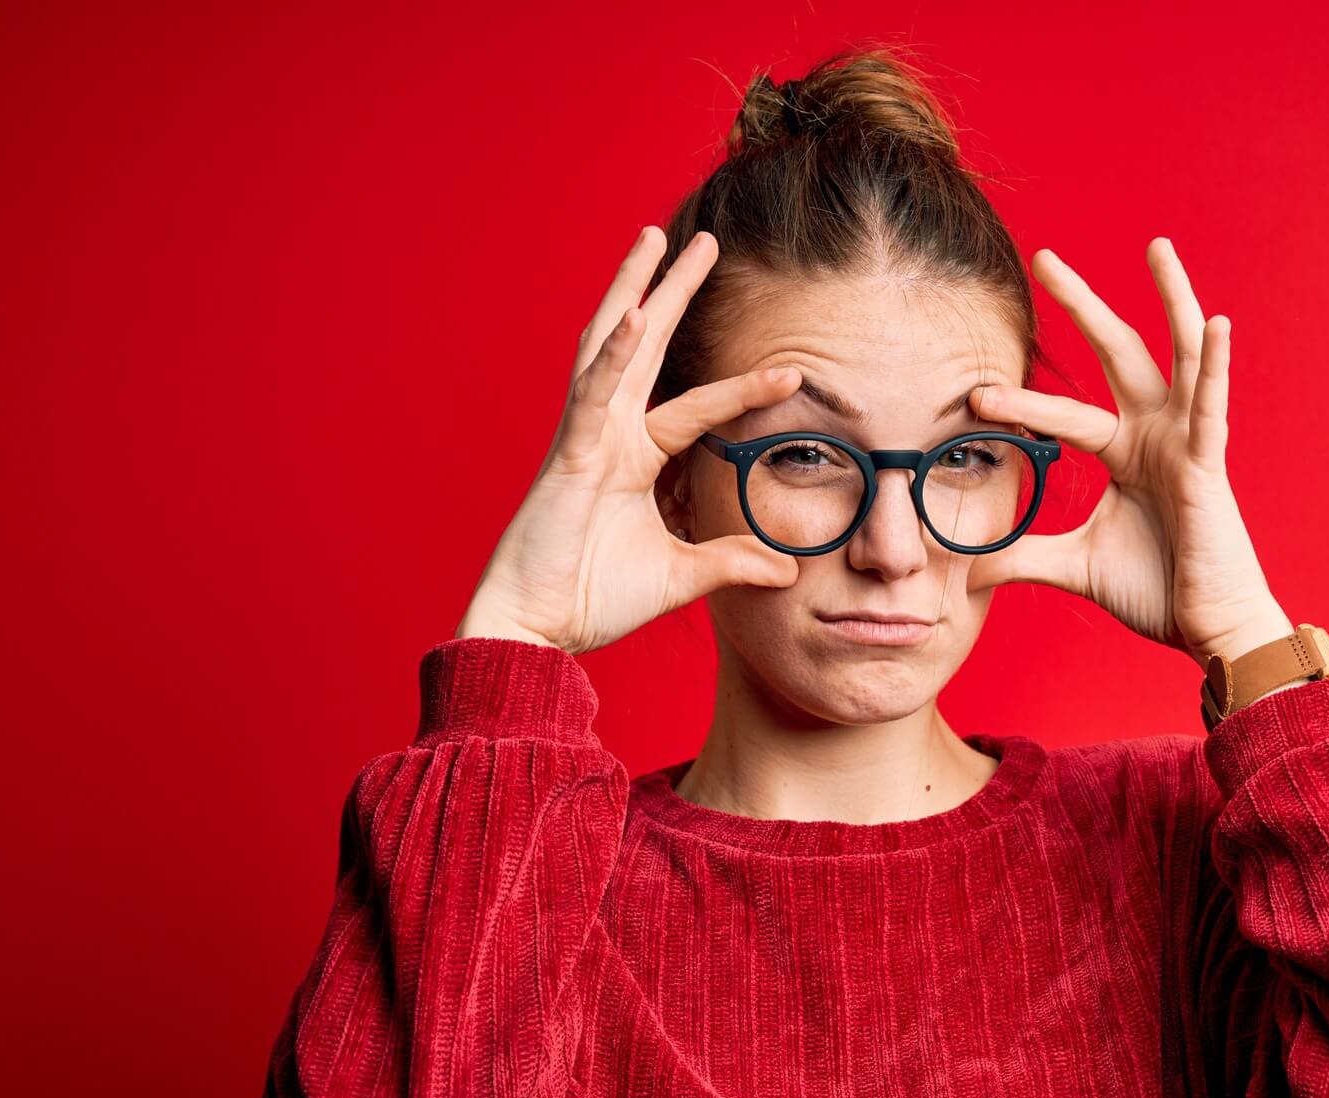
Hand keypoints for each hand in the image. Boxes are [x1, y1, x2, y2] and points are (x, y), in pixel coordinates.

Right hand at [457, 226, 805, 653]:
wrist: (535, 626)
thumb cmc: (590, 595)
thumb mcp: (679, 577)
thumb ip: (730, 563)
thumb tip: (787, 571)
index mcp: (633, 456)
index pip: (697, 405)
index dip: (742, 386)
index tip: (793, 368)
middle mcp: (609, 433)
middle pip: (645, 346)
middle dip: (671, 291)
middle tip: (702, 239)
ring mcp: (586, 437)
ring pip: (612, 346)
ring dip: (634, 290)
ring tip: (656, 239)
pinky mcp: (569, 455)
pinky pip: (592, 394)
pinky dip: (615, 355)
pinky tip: (636, 315)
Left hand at [962, 238, 1292, 666]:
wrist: (1207, 628)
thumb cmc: (1157, 590)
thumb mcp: (1074, 567)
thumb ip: (1024, 555)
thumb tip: (968, 568)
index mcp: (1127, 452)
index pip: (1066, 411)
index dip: (1022, 402)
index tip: (974, 393)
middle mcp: (1156, 434)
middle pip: (1116, 354)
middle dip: (1082, 306)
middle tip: (1044, 259)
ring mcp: (1187, 442)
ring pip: (1176, 356)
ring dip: (1170, 299)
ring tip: (1157, 247)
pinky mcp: (1209, 464)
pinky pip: (1212, 406)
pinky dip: (1214, 363)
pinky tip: (1213, 320)